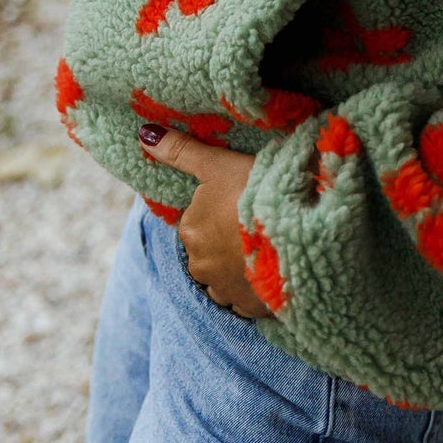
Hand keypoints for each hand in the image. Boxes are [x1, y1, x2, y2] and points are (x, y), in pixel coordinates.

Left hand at [138, 124, 269, 318]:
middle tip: (255, 225)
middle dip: (225, 244)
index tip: (241, 203)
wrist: (298, 230)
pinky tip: (270, 273)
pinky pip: (245, 301)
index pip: (197, 221)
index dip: (219, 211)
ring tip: (264, 249)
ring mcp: (225, 289)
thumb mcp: (217, 163)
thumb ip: (180, 151)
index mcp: (190, 229)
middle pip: (208, 252)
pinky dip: (253, 290)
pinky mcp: (250, 307)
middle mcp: (200, 264)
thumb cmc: (254, 190)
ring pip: (224, 280)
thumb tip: (143, 135)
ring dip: (237, 269)